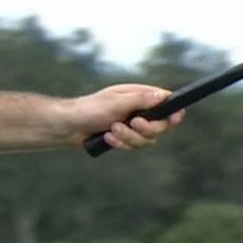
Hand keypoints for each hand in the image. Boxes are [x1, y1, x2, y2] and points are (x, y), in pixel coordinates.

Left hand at [66, 83, 185, 150]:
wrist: (68, 126)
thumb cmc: (89, 109)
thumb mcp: (116, 103)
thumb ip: (140, 100)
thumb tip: (163, 96)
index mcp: (139, 96)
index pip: (166, 103)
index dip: (174, 112)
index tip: (174, 119)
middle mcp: (139, 111)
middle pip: (161, 126)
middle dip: (146, 129)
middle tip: (132, 124)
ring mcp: (132, 126)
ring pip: (147, 140)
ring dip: (129, 137)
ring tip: (111, 130)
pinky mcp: (124, 138)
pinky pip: (133, 147)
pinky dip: (121, 144)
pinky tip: (106, 138)